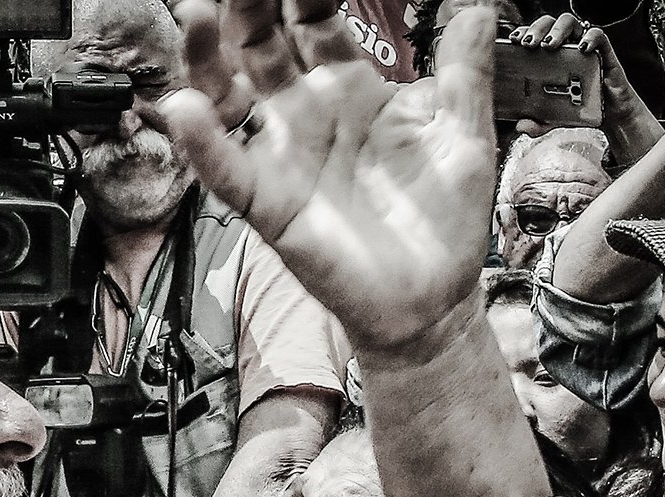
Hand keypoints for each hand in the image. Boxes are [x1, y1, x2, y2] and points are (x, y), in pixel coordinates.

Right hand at [161, 0, 497, 355]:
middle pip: (261, 42)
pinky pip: (227, 171)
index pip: (314, 17)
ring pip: (229, 96)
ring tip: (196, 13)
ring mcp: (284, 158)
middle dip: (246, 4)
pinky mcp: (271, 205)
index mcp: (351, 89)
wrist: (433, 300)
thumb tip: (477, 9)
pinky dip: (203, 144)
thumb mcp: (463, 136)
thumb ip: (465, 72)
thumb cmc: (443, 223)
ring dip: (206, 55)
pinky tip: (186, 111)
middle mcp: (308, 115)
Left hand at [510, 14, 662, 163]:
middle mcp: (562, 47)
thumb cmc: (577, 109)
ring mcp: (581, 47)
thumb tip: (522, 127)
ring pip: (569, 23)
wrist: (607, 114)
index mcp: (545, 57)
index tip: (513, 41)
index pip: (531, 35)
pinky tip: (582, 48)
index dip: (521, 32)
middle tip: (529, 45)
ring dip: (557, 30)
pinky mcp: (602, 51)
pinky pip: (598, 35)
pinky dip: (590, 37)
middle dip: (536, 30)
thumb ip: (536, 124)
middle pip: (547, 24)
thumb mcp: (551, 119)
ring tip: (549, 46)